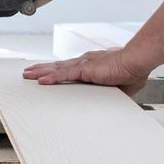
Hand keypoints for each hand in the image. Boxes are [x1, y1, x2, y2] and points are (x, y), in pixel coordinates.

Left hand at [21, 49, 150, 94]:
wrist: (136, 62)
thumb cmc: (132, 71)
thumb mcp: (119, 86)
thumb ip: (111, 92)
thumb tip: (111, 101)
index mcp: (92, 65)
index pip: (69, 67)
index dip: (55, 70)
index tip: (46, 72)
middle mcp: (84, 62)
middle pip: (57, 65)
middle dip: (41, 69)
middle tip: (28, 72)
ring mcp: (83, 64)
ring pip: (56, 68)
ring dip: (41, 72)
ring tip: (27, 74)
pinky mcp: (84, 69)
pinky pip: (63, 74)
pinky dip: (51, 78)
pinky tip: (41, 81)